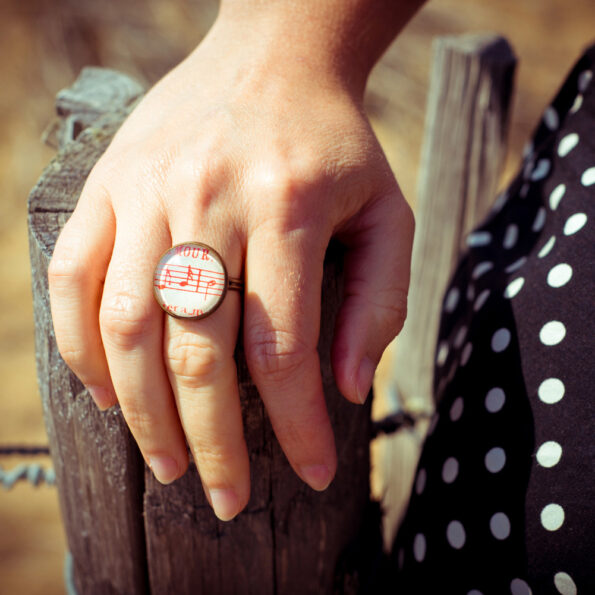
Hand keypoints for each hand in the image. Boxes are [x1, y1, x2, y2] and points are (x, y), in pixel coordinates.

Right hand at [48, 13, 413, 520]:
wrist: (274, 58)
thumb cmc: (335, 145)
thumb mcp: (385, 216)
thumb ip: (377, 304)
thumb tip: (347, 389)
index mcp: (287, 207)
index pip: (284, 349)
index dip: (298, 426)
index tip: (315, 473)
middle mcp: (208, 200)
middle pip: (198, 352)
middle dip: (211, 443)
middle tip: (225, 500)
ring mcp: (146, 191)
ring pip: (128, 327)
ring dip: (144, 413)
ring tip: (167, 465)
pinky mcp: (108, 186)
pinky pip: (74, 279)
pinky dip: (83, 347)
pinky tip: (110, 394)